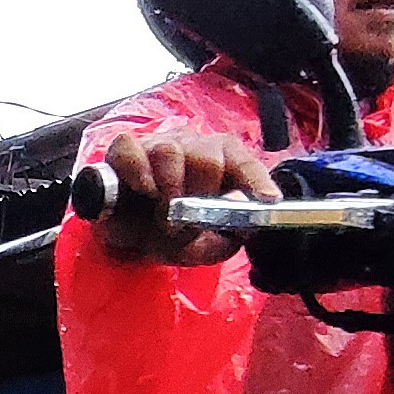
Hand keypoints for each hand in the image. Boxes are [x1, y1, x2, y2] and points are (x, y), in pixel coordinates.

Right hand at [92, 129, 281, 265]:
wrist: (128, 238)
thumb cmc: (168, 234)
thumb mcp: (202, 249)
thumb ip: (225, 242)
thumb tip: (239, 230)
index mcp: (221, 164)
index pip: (245, 165)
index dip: (257, 182)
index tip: (268, 201)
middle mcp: (194, 148)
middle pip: (207, 158)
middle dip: (199, 197)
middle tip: (185, 224)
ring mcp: (159, 144)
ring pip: (170, 152)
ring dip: (168, 191)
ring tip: (162, 216)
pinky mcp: (125, 150)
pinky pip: (132, 150)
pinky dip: (138, 172)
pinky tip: (143, 189)